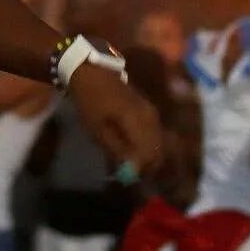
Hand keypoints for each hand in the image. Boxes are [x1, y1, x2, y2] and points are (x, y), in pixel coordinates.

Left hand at [68, 63, 164, 179]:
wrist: (92, 72)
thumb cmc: (90, 102)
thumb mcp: (97, 130)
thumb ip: (117, 150)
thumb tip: (131, 171)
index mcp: (139, 122)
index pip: (150, 156)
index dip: (141, 170)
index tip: (127, 178)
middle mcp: (152, 118)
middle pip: (158, 151)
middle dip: (147, 166)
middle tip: (129, 174)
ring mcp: (153, 113)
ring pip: (159, 144)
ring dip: (148, 157)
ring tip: (130, 163)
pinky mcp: (150, 111)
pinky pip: (155, 134)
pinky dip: (148, 146)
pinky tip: (134, 150)